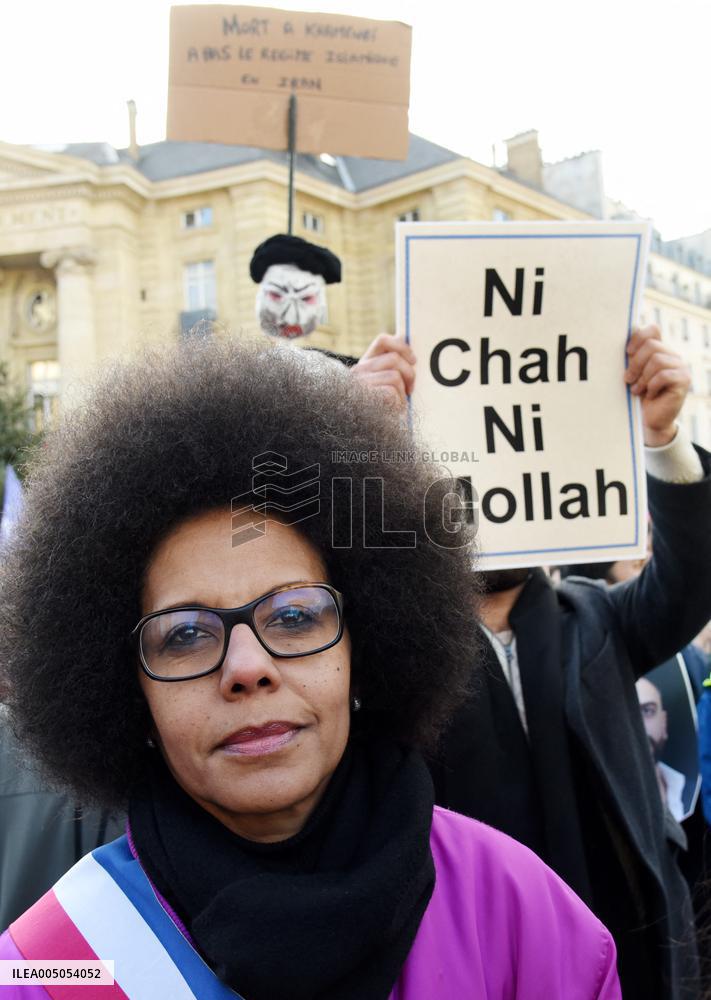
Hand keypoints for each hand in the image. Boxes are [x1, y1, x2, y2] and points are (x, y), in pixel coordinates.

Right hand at [351, 333, 416, 408]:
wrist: (364, 437)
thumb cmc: (380, 412)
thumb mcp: (386, 386)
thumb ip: (393, 368)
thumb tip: (409, 349)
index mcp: (365, 364)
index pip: (383, 340)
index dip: (402, 346)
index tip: (414, 361)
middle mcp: (358, 370)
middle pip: (394, 359)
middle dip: (409, 374)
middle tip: (410, 390)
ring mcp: (359, 383)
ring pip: (395, 376)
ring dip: (402, 393)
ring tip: (397, 404)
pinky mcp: (364, 396)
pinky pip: (391, 391)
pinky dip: (397, 404)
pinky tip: (391, 412)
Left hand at [625, 325, 690, 446]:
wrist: (648, 419)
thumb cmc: (636, 395)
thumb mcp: (630, 373)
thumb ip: (629, 357)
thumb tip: (617, 335)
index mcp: (658, 350)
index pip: (653, 330)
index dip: (638, 337)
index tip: (627, 352)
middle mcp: (672, 355)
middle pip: (652, 345)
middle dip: (635, 363)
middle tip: (627, 379)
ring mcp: (680, 366)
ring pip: (657, 360)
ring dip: (642, 377)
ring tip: (637, 390)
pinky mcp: (684, 380)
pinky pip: (664, 375)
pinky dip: (652, 386)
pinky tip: (649, 395)